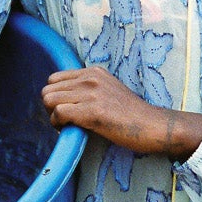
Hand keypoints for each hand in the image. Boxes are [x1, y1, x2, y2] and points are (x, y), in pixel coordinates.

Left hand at [41, 68, 201, 159]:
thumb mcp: (109, 92)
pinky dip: (59, 125)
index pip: (54, 79)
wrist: (153, 126)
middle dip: (51, 108)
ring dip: (53, 117)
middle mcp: (91, 78)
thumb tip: (63, 100)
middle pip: (47, 90)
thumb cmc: (131, 116)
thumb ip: (88, 90)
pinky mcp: (93, 111)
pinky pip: (58, 113)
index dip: (55, 97)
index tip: (66, 110)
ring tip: (69, 126)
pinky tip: (72, 130)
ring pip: (49, 100)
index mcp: (93, 72)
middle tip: (66, 121)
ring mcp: (92, 93)